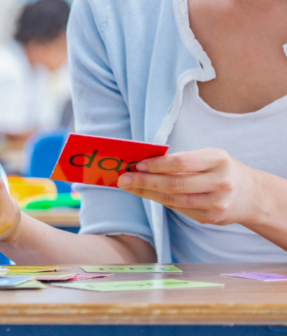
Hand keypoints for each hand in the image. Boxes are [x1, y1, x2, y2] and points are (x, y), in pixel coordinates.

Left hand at [117, 148, 258, 225]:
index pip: (182, 162)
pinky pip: (179, 209)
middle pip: (175, 184)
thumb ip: (182, 160)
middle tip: (123, 178)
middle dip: (145, 182)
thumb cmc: (220, 169)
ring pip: (174, 200)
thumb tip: (143, 164)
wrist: (251, 195)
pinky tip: (146, 194)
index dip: (157, 165)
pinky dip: (160, 201)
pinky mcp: (211, 218)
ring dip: (147, 193)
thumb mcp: (208, 157)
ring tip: (129, 186)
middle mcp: (220, 182)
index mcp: (218, 160)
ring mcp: (217, 203)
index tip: (137, 164)